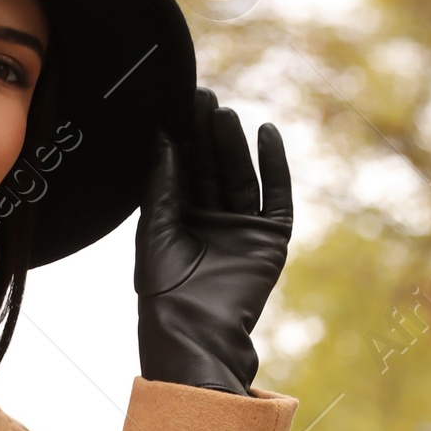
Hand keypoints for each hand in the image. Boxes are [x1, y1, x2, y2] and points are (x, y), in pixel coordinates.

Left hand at [135, 91, 293, 393]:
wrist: (194, 334)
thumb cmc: (165, 291)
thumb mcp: (155, 230)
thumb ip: (162, 184)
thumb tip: (163, 136)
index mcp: (180, 221)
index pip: (184, 169)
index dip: (183, 137)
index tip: (177, 101)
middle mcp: (211, 222)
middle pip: (212, 167)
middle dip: (206, 134)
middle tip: (200, 95)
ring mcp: (241, 230)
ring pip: (239, 176)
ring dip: (234, 144)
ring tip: (224, 113)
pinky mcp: (269, 240)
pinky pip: (275, 196)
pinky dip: (274, 166)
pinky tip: (266, 134)